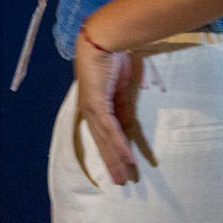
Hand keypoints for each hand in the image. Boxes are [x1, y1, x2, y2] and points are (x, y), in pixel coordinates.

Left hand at [72, 30, 139, 184]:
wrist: (103, 40)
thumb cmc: (113, 56)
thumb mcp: (123, 85)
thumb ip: (125, 104)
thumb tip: (132, 122)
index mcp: (97, 104)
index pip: (108, 133)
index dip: (116, 150)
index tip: (125, 165)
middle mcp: (91, 110)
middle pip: (104, 142)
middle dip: (113, 163)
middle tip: (121, 182)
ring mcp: (92, 109)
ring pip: (106, 141)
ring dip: (116, 160)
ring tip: (124, 178)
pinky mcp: (96, 105)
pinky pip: (110, 130)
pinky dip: (119, 145)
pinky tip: (126, 159)